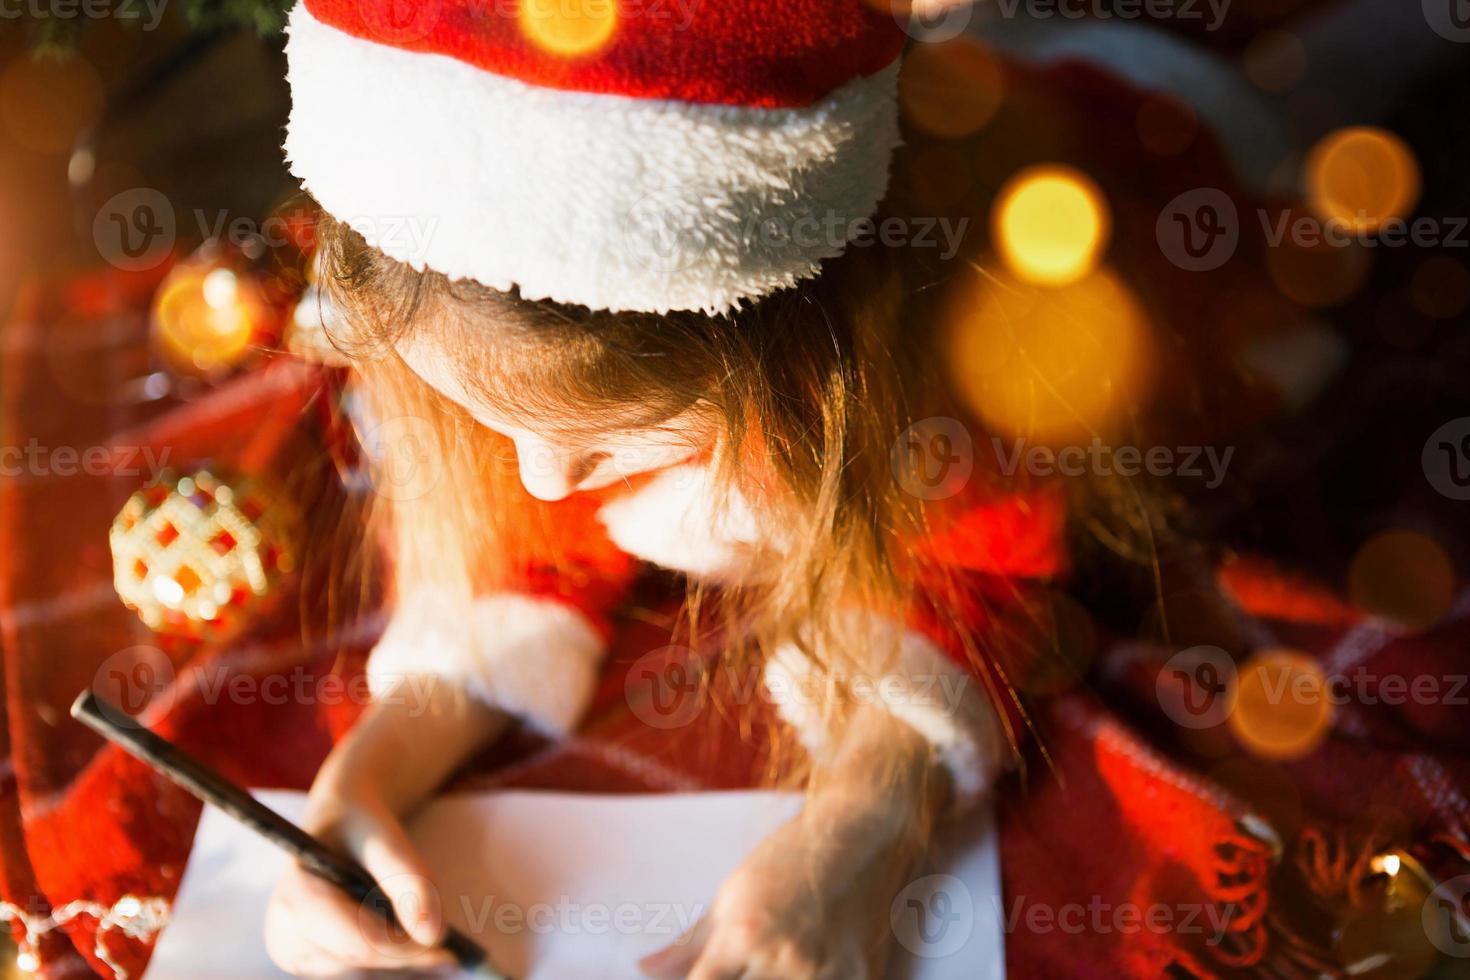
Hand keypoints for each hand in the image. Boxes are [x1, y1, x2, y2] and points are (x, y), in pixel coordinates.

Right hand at [264, 788, 454, 976]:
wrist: (339, 825)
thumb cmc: (359, 825)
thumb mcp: (385, 838)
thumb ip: (410, 881)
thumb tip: (433, 936)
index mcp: (296, 900)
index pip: (358, 944)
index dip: (406, 950)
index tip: (446, 945)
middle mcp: (286, 936)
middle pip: (361, 966)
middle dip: (409, 962)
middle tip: (453, 956)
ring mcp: (296, 957)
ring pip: (362, 978)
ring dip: (403, 969)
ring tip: (438, 955)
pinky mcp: (313, 967)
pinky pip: (359, 977)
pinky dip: (392, 970)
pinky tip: (416, 956)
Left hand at [637, 800, 914, 979]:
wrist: (851, 839)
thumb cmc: (786, 861)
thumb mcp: (729, 896)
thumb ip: (688, 943)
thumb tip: (645, 969)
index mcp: (742, 933)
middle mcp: (780, 956)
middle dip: (737, 979)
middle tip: (746, 959)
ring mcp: (821, 972)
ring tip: (775, 955)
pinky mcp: (853, 977)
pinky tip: (802, 964)